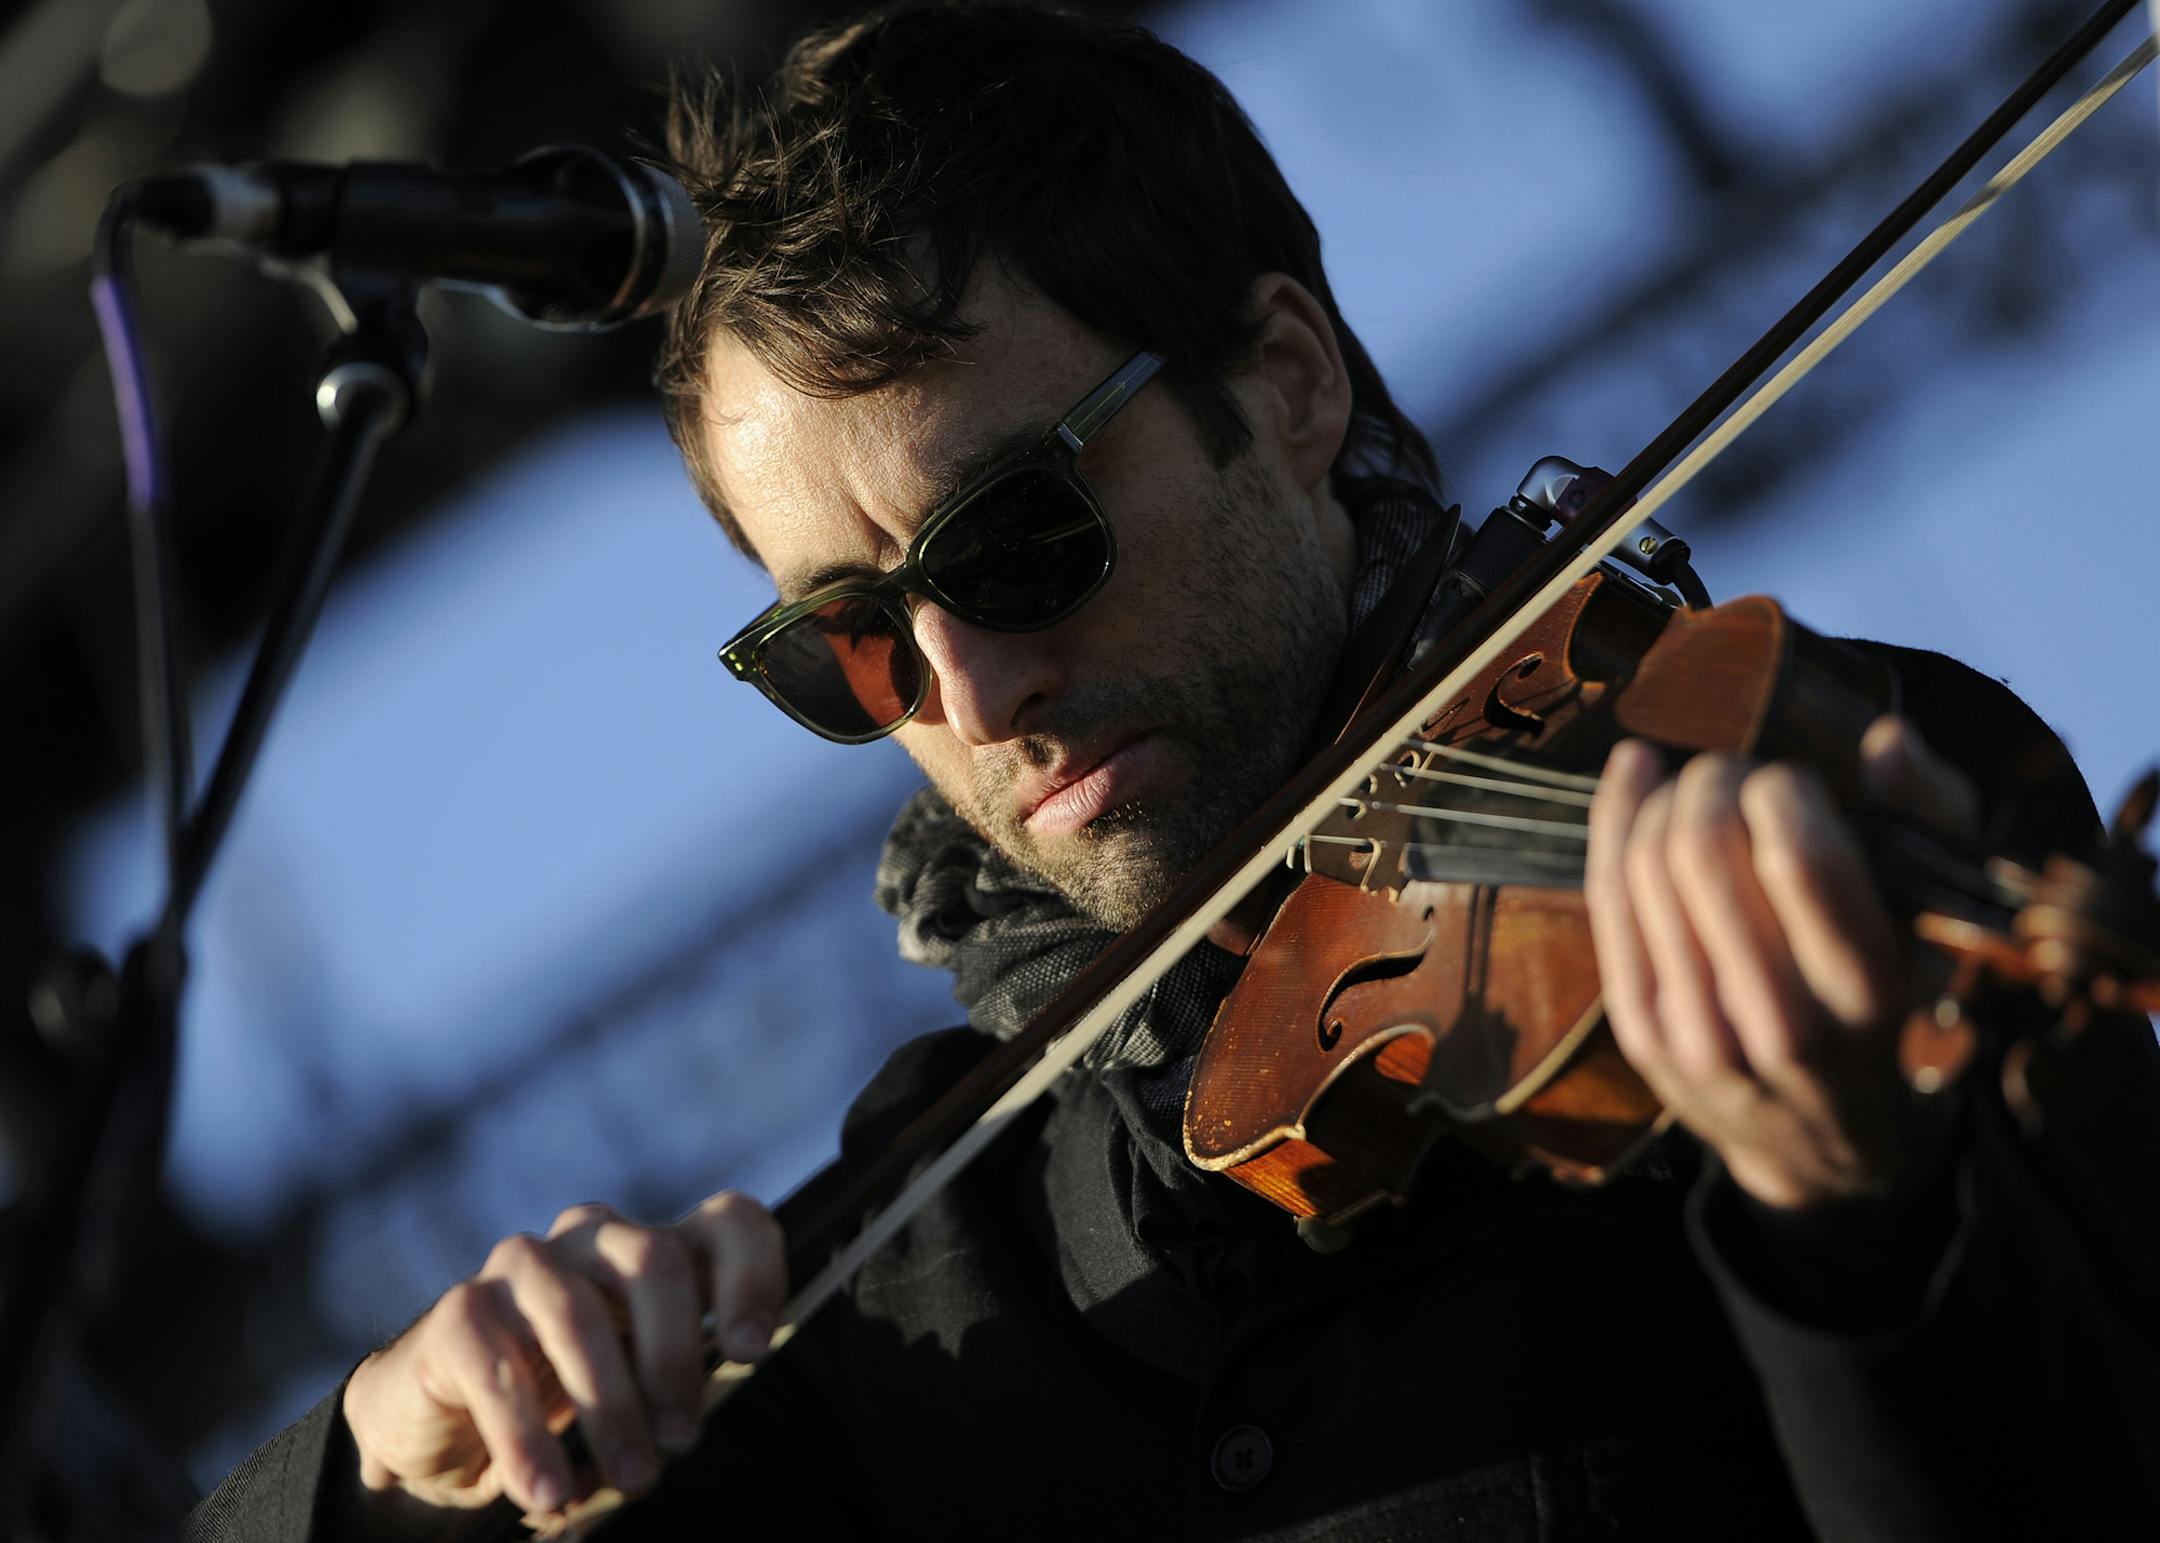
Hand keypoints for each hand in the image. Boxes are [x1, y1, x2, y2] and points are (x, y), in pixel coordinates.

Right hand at [340, 1192, 784, 1517]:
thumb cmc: (567, 1404)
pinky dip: (527, 1436)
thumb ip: (674, 1395)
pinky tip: (546, 1490)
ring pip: (579, 1312)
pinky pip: (499, 1367)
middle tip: (682, 1440)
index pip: (729, 1223)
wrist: (448, 1423)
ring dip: (611, 1405)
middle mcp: (596, 1238)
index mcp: (658, 1251)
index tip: (749, 1351)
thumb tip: (687, 1433)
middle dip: (675, 1356)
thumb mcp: (640, 1396)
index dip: (751, 1276)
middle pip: (656, 1260)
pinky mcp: (461, 1309)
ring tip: (631, 1477)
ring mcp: (525, 1265)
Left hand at [1585, 716, 1977, 1209]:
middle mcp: (1777, 1022)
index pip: (1798, 857)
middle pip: (1703, 850)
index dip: (1780, 789)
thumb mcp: (1941, 919)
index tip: (1788, 785)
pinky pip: (1608, 896)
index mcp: (1866, 991)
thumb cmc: (1892, 1000)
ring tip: (1698, 790)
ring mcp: (1697, 1031)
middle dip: (1714, 782)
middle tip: (1734, 776)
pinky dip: (1616, 818)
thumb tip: (1887, 739)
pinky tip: (1635, 774)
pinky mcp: (1640, 1028)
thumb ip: (1933, 818)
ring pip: (1646, 864)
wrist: (1820, 1142)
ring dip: (1667, 798)